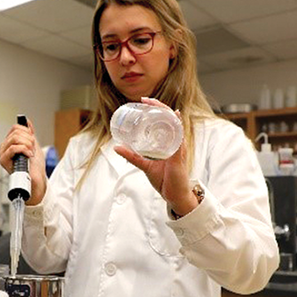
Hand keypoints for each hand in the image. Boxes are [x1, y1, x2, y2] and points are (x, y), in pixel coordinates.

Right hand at [0, 119, 46, 205]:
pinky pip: (13, 148)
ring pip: (15, 138)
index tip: (33, 142)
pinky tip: (28, 156)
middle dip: (29, 140)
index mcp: (10, 143)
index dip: (27, 133)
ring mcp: (3, 154)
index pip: (15, 128)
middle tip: (32, 150)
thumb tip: (26, 121)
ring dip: (28, 145)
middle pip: (16, 132)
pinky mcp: (4, 161)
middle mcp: (4, 148)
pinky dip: (24, 150)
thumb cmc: (35, 167)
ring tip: (31, 154)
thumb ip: (29, 134)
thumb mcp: (34, 145)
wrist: (37, 180)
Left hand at [114, 98, 197, 216]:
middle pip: (170, 119)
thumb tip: (117, 147)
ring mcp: (179, 149)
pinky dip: (177, 129)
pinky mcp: (179, 157)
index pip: (165, 121)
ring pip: (175, 126)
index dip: (156, 109)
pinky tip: (175, 119)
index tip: (144, 101)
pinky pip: (179, 140)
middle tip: (146, 100)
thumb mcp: (145, 166)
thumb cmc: (165, 181)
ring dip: (166, 114)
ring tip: (156, 105)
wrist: (175, 197)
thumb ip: (133, 156)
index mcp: (169, 142)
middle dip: (159, 107)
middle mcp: (175, 143)